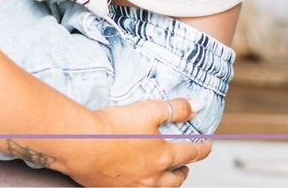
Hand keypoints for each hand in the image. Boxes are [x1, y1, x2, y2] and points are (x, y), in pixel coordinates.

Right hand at [61, 99, 211, 186]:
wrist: (80, 145)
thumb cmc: (112, 127)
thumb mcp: (148, 110)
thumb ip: (175, 109)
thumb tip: (198, 107)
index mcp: (163, 156)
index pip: (192, 153)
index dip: (203, 148)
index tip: (207, 144)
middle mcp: (152, 177)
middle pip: (177, 178)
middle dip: (183, 171)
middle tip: (185, 165)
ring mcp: (134, 186)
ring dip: (166, 182)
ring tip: (164, 176)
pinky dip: (143, 186)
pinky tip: (136, 179)